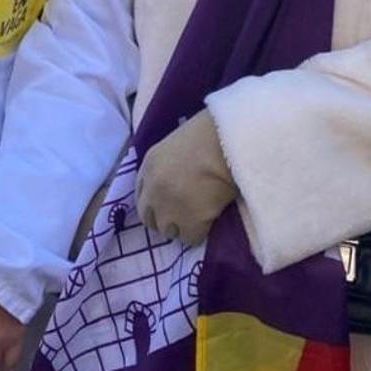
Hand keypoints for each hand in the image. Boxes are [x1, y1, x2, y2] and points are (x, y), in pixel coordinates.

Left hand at [136, 108, 235, 246]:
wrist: (229, 142)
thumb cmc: (210, 132)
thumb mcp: (178, 141)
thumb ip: (169, 163)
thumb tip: (174, 179)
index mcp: (150, 164)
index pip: (141, 194)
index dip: (155, 202)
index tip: (167, 203)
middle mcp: (153, 189)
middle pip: (149, 219)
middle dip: (164, 219)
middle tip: (184, 214)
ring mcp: (169, 208)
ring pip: (169, 231)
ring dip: (182, 226)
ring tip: (201, 214)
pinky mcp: (190, 222)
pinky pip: (192, 238)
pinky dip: (202, 231)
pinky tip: (212, 217)